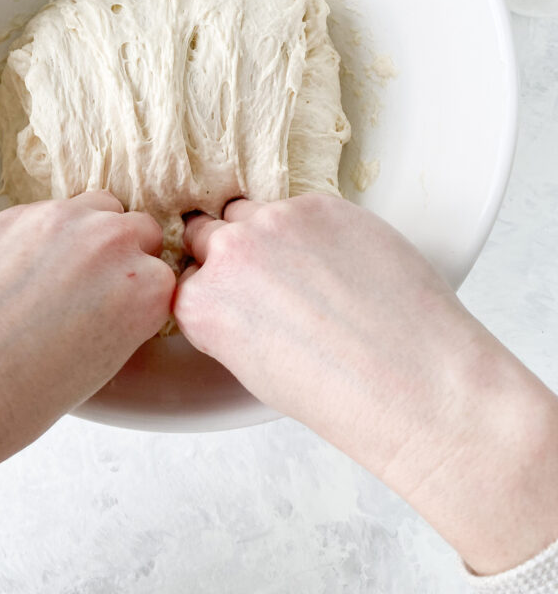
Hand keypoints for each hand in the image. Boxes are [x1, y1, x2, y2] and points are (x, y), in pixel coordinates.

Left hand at [0, 192, 173, 575]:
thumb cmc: (5, 405)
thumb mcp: (94, 372)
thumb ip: (119, 320)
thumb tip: (110, 297)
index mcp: (143, 293)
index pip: (164, 275)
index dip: (141, 295)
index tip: (122, 310)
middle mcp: (109, 246)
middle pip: (138, 230)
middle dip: (120, 257)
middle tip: (87, 293)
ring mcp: (58, 222)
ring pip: (95, 208)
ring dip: (85, 233)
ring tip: (52, 276)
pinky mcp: (11, 213)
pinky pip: (46, 212)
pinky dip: (40, 235)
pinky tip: (14, 273)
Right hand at [175, 194, 557, 575]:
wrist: (415, 384)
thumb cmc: (341, 396)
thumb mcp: (254, 369)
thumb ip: (229, 318)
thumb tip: (240, 290)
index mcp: (201, 304)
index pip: (184, 275)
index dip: (210, 284)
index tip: (232, 293)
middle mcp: (228, 253)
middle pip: (207, 231)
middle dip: (229, 252)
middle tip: (266, 277)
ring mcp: (275, 221)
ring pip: (252, 210)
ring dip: (269, 232)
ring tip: (309, 269)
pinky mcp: (323, 204)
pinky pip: (303, 206)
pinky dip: (315, 228)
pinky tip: (344, 263)